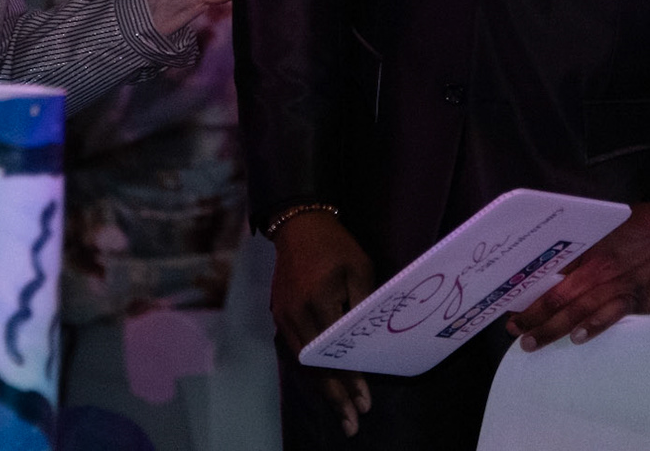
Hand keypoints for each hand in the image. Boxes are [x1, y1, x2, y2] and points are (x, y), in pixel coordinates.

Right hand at [271, 211, 374, 436]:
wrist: (298, 227)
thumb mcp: (359, 269)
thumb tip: (369, 340)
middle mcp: (296, 316)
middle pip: (316, 367)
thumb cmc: (335, 246)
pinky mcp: (280, 316)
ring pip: (303, 364)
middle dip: (335, 398)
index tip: (365, 402)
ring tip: (341, 412)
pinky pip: (296, 352)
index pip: (336, 352)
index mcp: (317, 302)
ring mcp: (284, 318)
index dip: (351, 380)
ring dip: (322, 390)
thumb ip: (363, 305)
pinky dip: (311, 372)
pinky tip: (324, 386)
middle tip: (352, 424)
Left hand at [506, 202, 649, 350]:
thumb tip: (551, 270)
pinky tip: (578, 337)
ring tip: (533, 341)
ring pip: (579, 310)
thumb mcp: (600, 233)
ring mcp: (616, 286)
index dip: (530, 293)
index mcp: (586, 254)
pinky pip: (612, 315)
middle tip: (515, 331)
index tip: (512, 307)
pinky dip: (595, 326)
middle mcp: (597, 271)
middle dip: (534, 316)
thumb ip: (578, 253)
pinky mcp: (635, 300)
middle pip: (559, 297)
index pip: (550, 277)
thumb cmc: (632, 229)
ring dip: (554, 328)